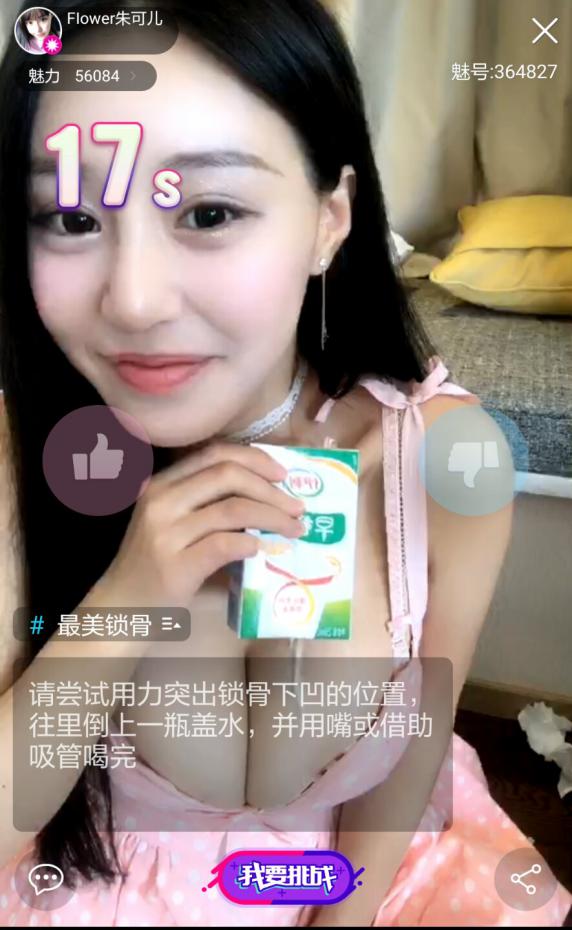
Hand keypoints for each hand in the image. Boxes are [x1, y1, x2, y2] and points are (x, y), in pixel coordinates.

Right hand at [97, 441, 305, 606]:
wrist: (122, 605)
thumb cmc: (155, 563)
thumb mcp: (172, 521)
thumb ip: (208, 503)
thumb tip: (270, 496)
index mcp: (162, 483)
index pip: (215, 453)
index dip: (255, 459)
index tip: (283, 474)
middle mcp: (161, 500)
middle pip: (227, 474)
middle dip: (271, 488)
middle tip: (297, 506)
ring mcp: (165, 533)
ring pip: (233, 509)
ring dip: (273, 518)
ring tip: (294, 529)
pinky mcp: (175, 566)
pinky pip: (224, 545)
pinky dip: (250, 543)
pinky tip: (261, 549)